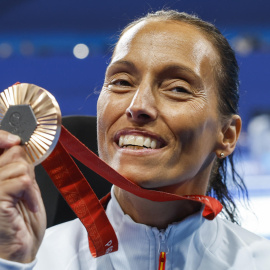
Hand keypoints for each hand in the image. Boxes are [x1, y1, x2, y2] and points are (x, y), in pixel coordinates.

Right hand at [0, 130, 45, 262]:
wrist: (19, 251)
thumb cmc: (20, 221)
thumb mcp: (21, 188)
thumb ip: (15, 167)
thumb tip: (18, 146)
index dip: (2, 137)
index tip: (14, 139)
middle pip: (12, 152)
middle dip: (25, 167)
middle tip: (26, 188)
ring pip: (19, 164)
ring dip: (30, 184)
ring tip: (27, 200)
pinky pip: (23, 180)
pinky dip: (32, 192)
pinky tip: (29, 206)